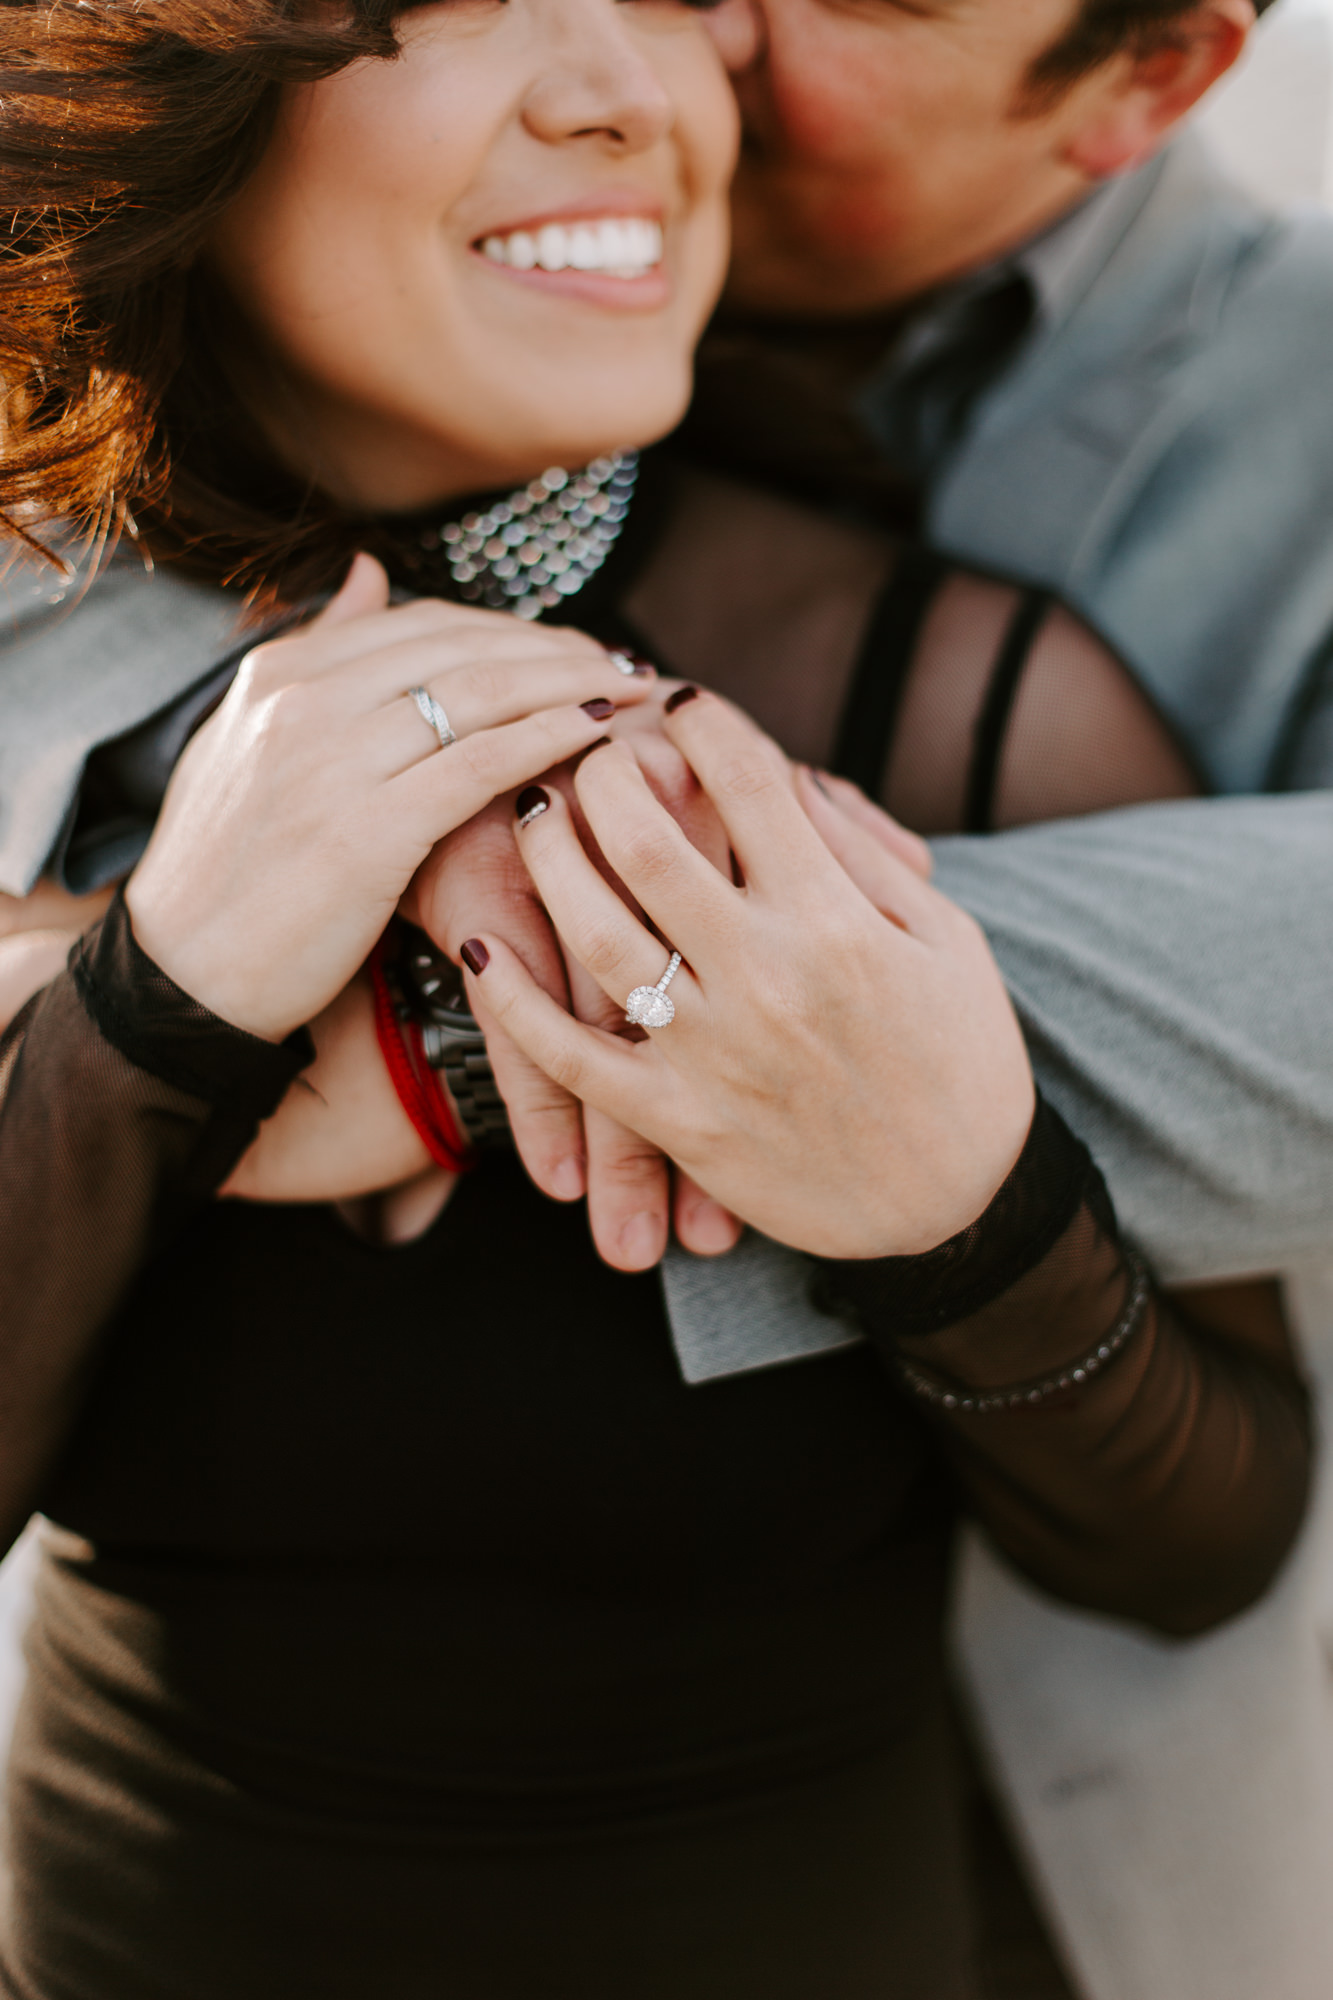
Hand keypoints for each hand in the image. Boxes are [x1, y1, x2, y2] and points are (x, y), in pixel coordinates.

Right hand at [125, 555, 652, 1038]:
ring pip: (481, 695)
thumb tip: (368, 571)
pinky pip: (479, 766)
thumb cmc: (226, 871)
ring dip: (570, 684)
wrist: (184, 977)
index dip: (513, 628)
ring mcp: (332, 764)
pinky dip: (548, 739)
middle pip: (464, 647)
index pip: (424, 622)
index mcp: (279, 673)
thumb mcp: (247, 741)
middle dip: (557, 648)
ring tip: (629, 690)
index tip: (573, 645)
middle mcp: (303, 702)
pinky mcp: (365, 832)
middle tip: (622, 663)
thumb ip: (318, 655)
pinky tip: (597, 735)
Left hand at [461, 689, 1034, 1259]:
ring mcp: (715, 1053)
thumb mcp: (947, 940)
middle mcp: (769, 977)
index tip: (682, 700)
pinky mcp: (681, 1122)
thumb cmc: (963, 1060)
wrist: (959, 1205)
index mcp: (839, 921)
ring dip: (549, 858)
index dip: (704, 723)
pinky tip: (476, 948)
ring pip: (597, 933)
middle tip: (588, 745)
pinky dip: (515, 1004)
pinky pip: (575, 1058)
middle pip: (650, 842)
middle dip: (606, 771)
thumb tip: (786, 779)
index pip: (750, 784)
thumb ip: (863, 857)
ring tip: (531, 811)